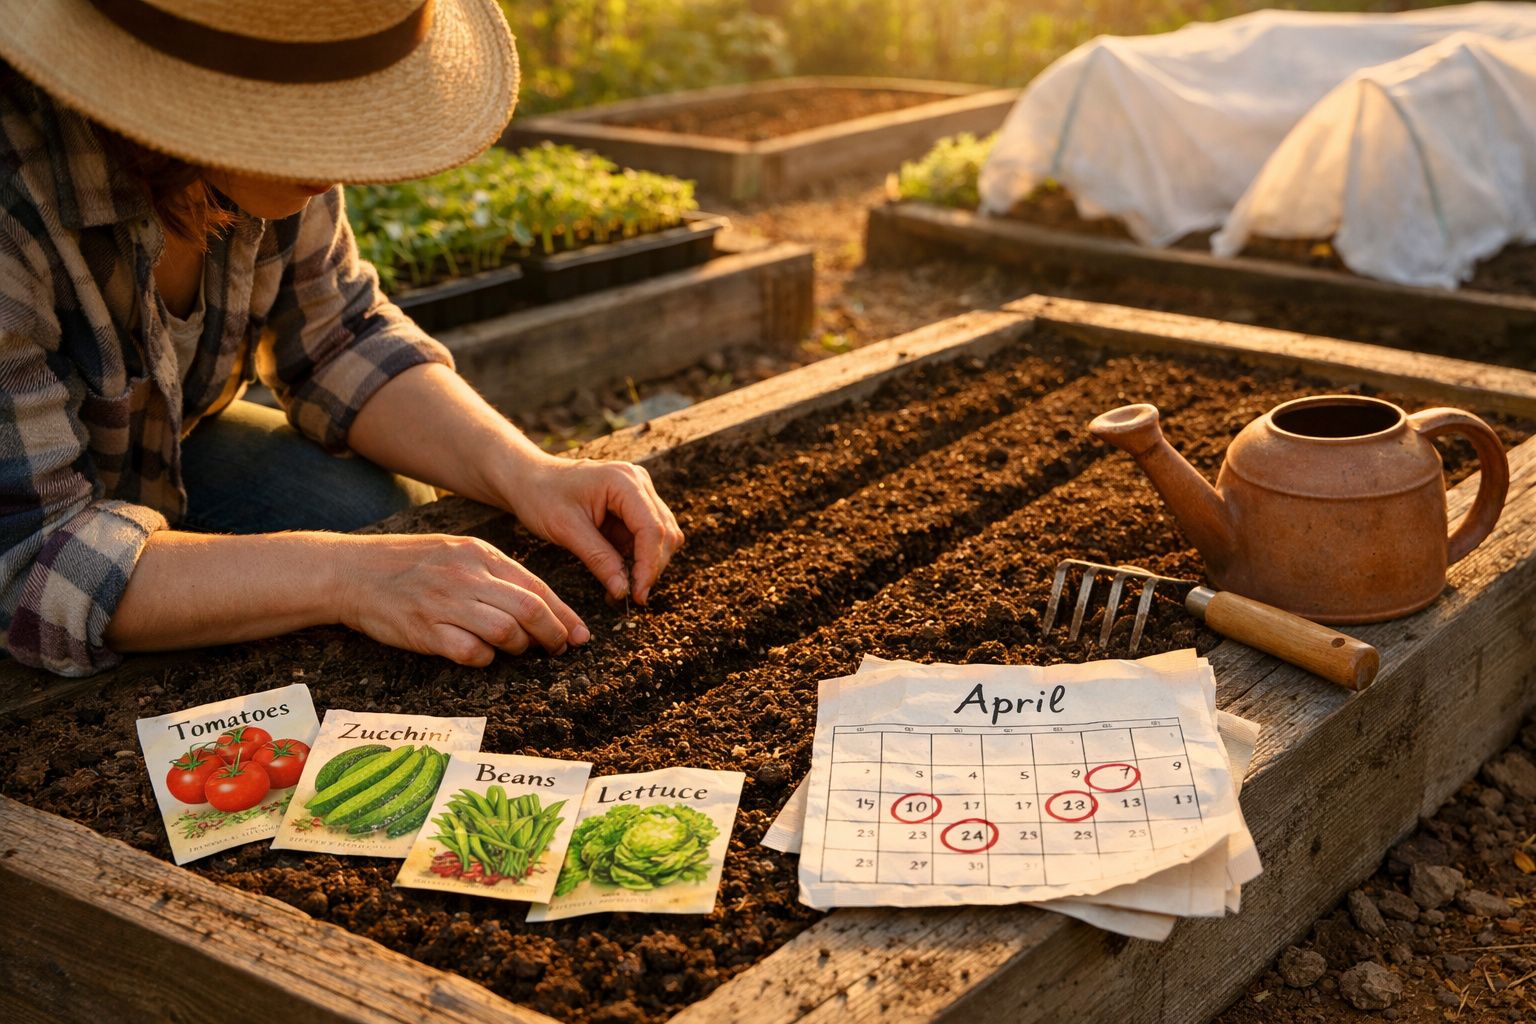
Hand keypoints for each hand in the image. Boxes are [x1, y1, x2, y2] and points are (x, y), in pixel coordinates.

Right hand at [335, 534, 590, 666]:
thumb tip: (538, 602)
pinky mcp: (424, 630)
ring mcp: (445, 603)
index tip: (580, 634)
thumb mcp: (456, 551)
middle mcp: (466, 576)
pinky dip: (484, 659)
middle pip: (529, 609)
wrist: (351, 571)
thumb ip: (495, 572)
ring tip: (519, 650)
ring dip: (520, 647)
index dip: (564, 614)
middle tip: (559, 648)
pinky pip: (470, 652)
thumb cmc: (409, 563)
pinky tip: (482, 655)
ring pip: (505, 631)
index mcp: (479, 553)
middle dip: (553, 633)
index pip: (536, 586)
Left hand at [501, 456, 684, 603]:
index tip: (638, 595)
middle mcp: (638, 482)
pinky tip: (620, 573)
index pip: (652, 528)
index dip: (649, 565)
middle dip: (651, 568)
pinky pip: (647, 536)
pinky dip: (638, 558)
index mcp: (624, 481)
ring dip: (648, 564)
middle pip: (664, 533)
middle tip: (631, 597)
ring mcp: (639, 492)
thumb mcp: (566, 530)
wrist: (529, 479)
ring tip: (624, 587)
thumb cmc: (542, 496)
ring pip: (662, 536)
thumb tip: (623, 591)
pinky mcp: (634, 505)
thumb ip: (599, 559)